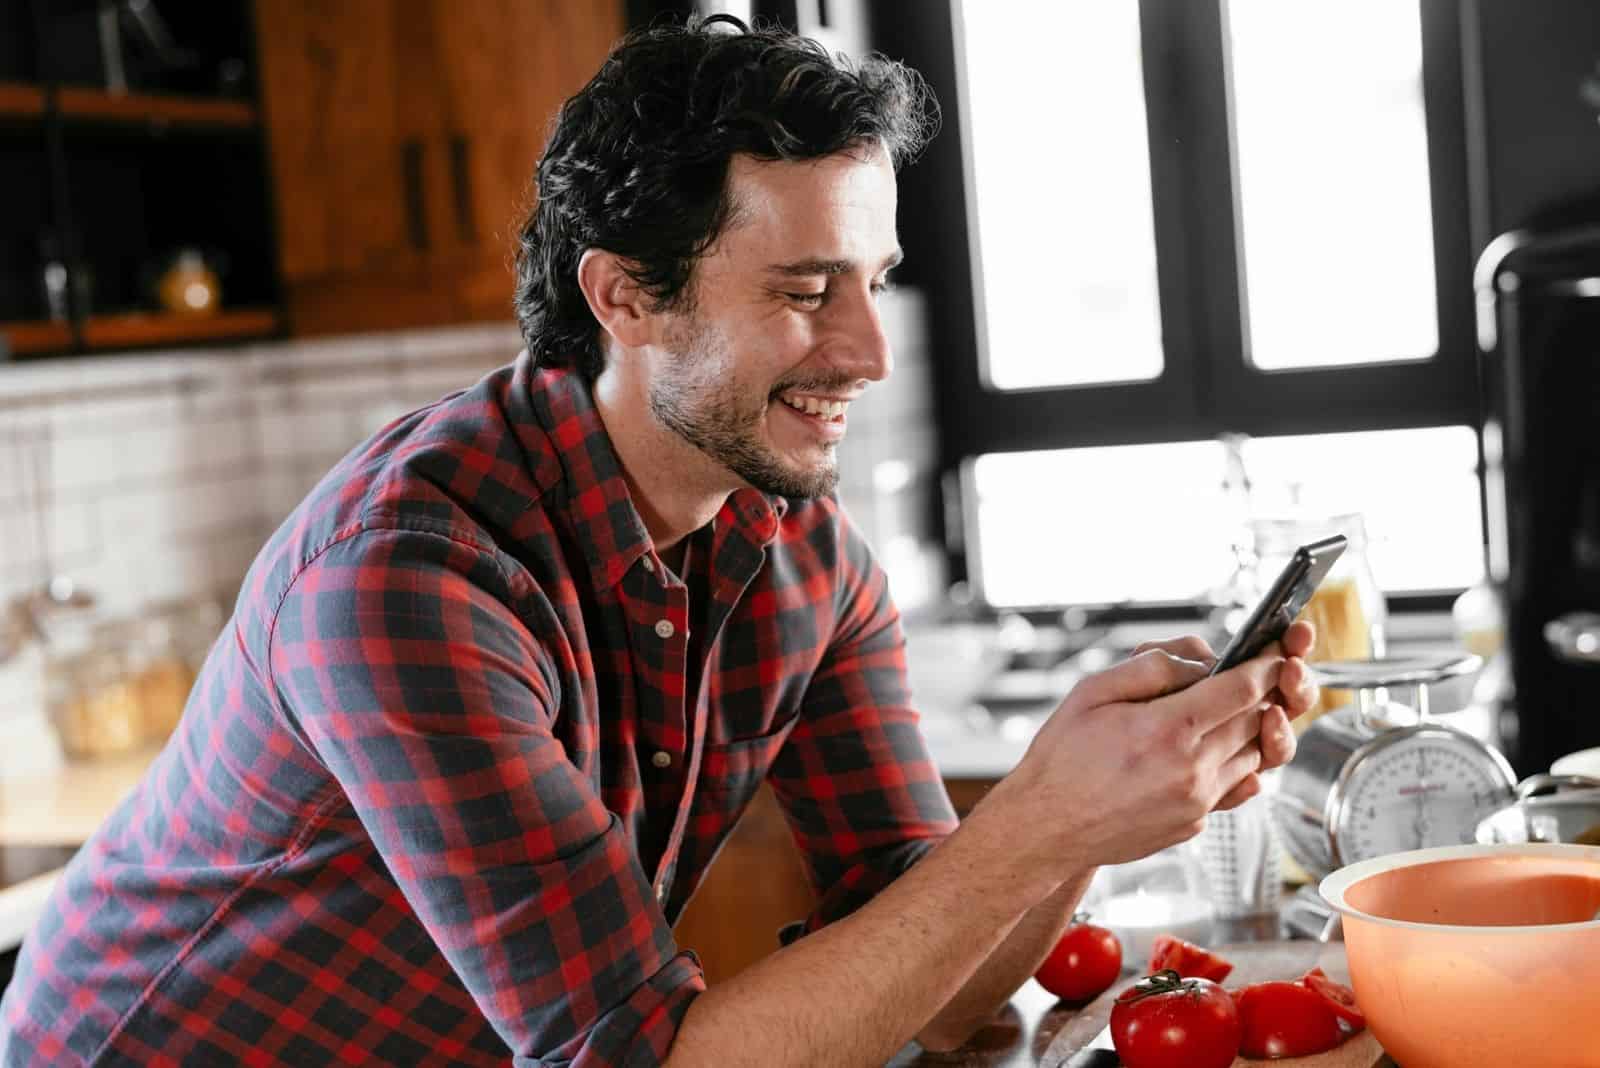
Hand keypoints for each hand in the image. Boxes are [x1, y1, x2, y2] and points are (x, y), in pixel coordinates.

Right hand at [991, 634, 1291, 875]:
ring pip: (1252, 757)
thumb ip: (1151, 667)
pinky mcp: (1194, 825)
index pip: (1242, 689)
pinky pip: (1230, 786)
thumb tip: (1198, 660)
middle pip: (1255, 722)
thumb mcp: (1094, 691)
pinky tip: (1194, 752)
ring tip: (1219, 714)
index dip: (1265, 665)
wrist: (1046, 827)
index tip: (1273, 653)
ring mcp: (1196, 803)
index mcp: (1167, 730)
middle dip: (1262, 695)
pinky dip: (1226, 763)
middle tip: (1252, 676)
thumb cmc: (1062, 758)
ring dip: (1247, 730)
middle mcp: (1191, 770)